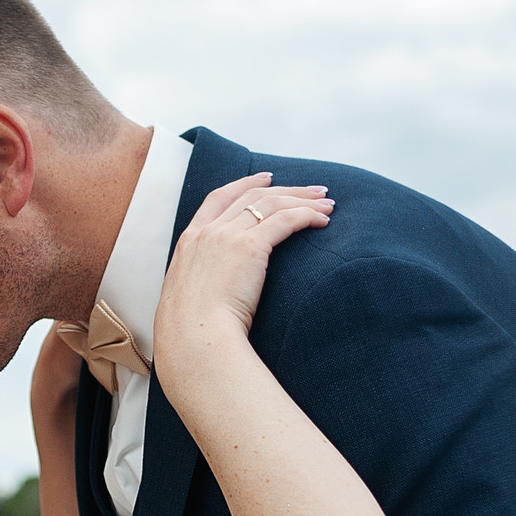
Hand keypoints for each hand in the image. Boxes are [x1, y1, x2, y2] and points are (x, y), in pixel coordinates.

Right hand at [153, 174, 331, 364]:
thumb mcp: (189, 298)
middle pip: (251, 195)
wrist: (192, 337)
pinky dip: (306, 215)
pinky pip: (285, 220)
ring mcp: (227, 236)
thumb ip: (204, 284)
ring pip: (271, 203)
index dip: (244, 183)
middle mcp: (207, 231)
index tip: (266, 178)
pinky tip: (322, 221)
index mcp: (189, 241)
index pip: (218, 198)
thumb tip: (220, 293)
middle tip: (313, 190)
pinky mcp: (249, 247)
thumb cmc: (192, 331)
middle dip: (286, 189)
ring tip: (326, 204)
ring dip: (303, 199)